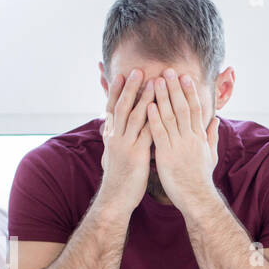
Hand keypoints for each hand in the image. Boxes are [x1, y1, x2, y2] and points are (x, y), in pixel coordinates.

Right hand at [97, 69, 153, 214]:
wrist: (116, 198)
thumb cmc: (118, 178)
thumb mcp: (112, 155)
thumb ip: (113, 139)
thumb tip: (107, 127)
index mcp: (112, 136)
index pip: (112, 108)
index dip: (117, 91)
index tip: (122, 75)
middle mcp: (116, 137)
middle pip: (122, 107)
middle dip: (130, 88)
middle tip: (137, 70)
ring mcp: (125, 145)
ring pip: (134, 116)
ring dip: (143, 98)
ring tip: (152, 82)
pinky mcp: (136, 155)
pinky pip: (146, 133)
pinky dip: (153, 119)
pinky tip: (161, 109)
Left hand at [146, 68, 218, 211]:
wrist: (197, 197)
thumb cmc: (201, 178)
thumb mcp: (211, 155)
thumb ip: (211, 136)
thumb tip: (215, 120)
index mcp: (199, 137)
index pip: (195, 109)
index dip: (189, 92)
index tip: (184, 77)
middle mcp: (190, 138)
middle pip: (182, 108)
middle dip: (175, 88)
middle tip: (168, 70)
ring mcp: (179, 146)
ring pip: (170, 117)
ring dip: (163, 98)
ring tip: (156, 81)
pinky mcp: (167, 155)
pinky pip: (160, 134)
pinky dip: (154, 119)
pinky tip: (148, 105)